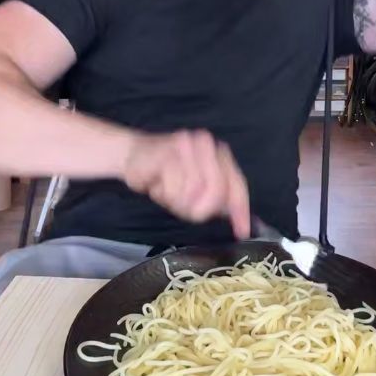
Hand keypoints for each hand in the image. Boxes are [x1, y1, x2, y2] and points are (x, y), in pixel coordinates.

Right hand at [123, 130, 249, 238]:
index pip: (236, 185)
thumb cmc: (166, 174)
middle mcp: (208, 144)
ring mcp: (190, 144)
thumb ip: (217, 201)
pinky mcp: (170, 148)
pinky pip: (174, 184)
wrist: (133, 154)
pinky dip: (165, 192)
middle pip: (217, 189)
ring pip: (194, 188)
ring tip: (168, 191)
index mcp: (220, 154)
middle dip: (199, 207)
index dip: (240, 210)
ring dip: (178, 199)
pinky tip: (158, 184)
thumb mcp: (195, 190)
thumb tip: (242, 224)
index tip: (241, 231)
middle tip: (183, 208)